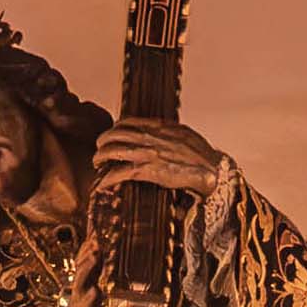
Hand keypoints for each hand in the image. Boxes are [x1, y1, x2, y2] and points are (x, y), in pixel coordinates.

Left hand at [89, 118, 223, 205]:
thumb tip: (162, 136)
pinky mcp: (146, 170)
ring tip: (97, 164)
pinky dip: (106, 179)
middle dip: (102, 141)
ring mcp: (146, 152)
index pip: (127, 121)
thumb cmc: (201, 155)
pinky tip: (100, 185)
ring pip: (112, 150)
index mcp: (158, 126)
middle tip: (99, 150)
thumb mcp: (184, 135)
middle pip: (114, 133)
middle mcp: (149, 136)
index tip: (112, 136)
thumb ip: (168, 133)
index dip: (115, 128)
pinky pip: (118, 172)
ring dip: (100, 157)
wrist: (210, 169)